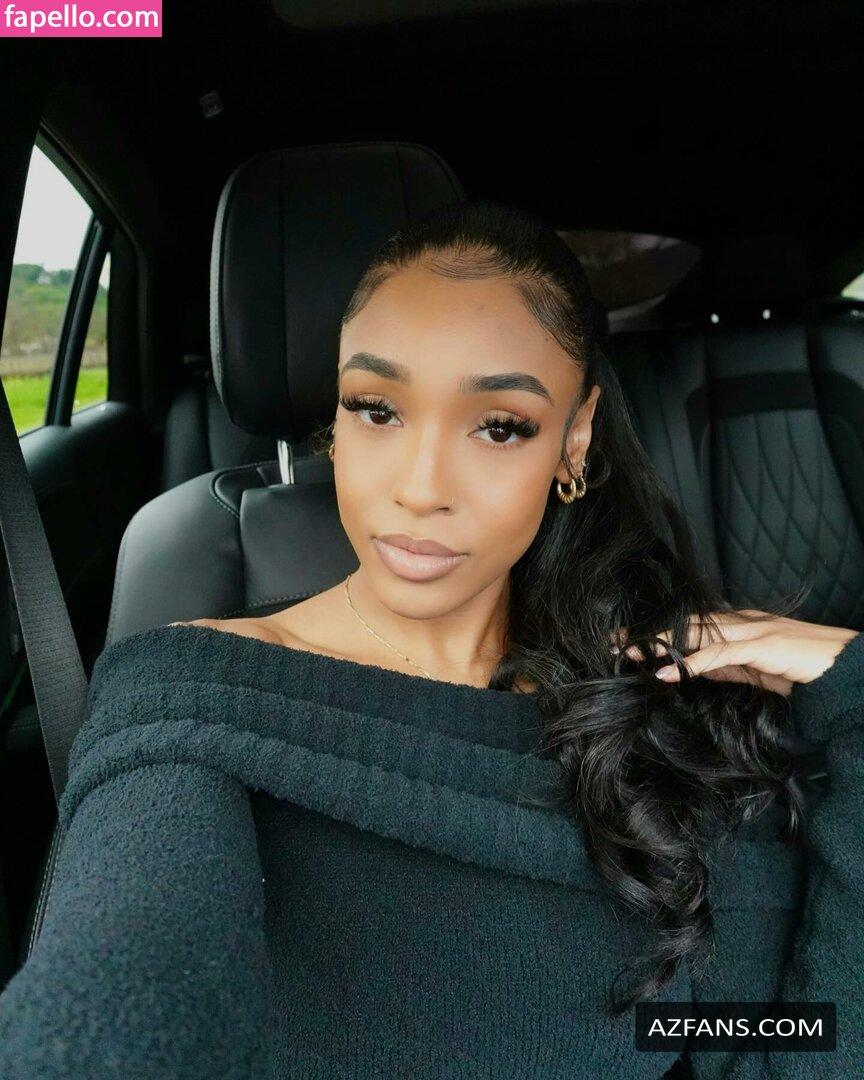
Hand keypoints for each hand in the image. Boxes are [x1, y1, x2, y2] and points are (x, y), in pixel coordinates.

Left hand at [610, 610, 859, 696]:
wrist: (844, 667)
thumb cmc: (803, 669)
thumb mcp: (755, 671)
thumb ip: (725, 667)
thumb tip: (692, 670)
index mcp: (739, 624)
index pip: (689, 625)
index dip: (657, 631)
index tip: (626, 641)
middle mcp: (741, 620)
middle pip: (684, 623)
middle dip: (648, 633)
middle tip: (613, 644)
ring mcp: (752, 629)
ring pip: (695, 632)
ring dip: (660, 644)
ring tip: (630, 654)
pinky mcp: (763, 645)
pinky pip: (719, 653)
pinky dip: (691, 663)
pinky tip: (669, 673)